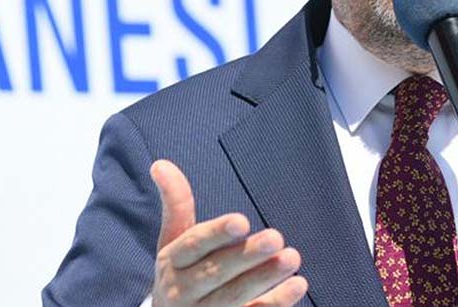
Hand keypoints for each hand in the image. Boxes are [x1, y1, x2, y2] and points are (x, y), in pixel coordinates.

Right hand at [150, 160, 308, 306]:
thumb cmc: (180, 274)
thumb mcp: (173, 242)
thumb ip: (176, 204)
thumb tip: (161, 164)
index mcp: (172, 262)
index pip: (193, 245)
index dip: (216, 233)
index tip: (242, 220)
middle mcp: (183, 291)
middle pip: (215, 272)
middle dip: (246, 256)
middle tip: (276, 237)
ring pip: (233, 298)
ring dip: (264, 278)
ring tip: (292, 258)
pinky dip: (275, 303)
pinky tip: (296, 286)